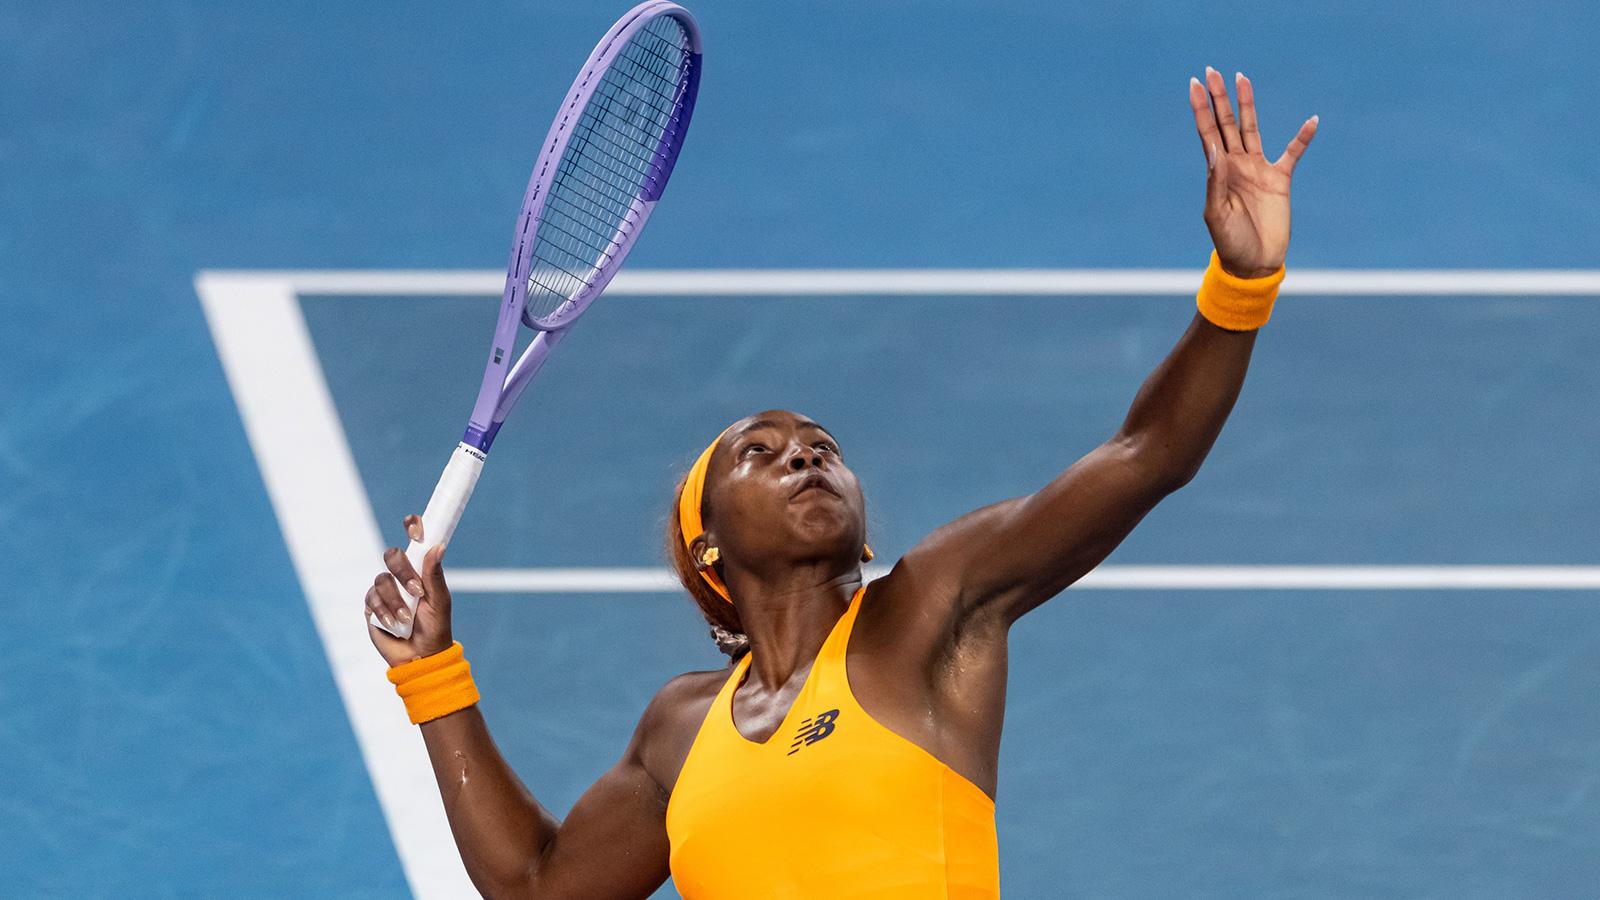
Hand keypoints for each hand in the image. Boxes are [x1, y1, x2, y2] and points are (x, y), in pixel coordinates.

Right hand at [365, 514, 454, 665]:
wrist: (420, 657)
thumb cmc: (435, 628)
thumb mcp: (439, 601)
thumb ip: (434, 575)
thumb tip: (438, 546)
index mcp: (420, 570)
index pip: (415, 542)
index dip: (413, 528)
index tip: (414, 525)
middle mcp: (401, 577)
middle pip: (393, 555)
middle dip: (402, 570)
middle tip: (416, 590)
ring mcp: (385, 591)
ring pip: (382, 579)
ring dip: (395, 600)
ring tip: (406, 619)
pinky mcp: (372, 607)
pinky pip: (371, 598)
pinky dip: (384, 611)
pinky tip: (393, 624)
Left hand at [1189, 68, 1317, 278]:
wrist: (1253, 264)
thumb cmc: (1229, 243)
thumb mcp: (1216, 214)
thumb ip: (1215, 182)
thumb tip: (1213, 150)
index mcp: (1218, 172)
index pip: (1207, 133)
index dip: (1201, 109)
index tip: (1194, 84)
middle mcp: (1236, 164)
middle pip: (1226, 123)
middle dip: (1219, 98)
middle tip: (1213, 70)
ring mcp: (1258, 170)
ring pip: (1252, 128)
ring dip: (1247, 104)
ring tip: (1243, 78)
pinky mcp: (1280, 180)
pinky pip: (1293, 153)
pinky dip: (1302, 138)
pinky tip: (1311, 120)